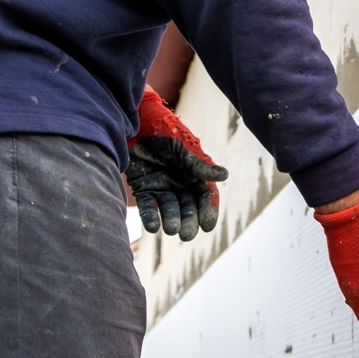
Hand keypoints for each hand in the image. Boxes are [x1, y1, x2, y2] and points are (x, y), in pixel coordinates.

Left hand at [126, 87, 228, 241]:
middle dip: (189, 221)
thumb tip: (224, 175)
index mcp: (195, 172)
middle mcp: (181, 182)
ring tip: (171, 229)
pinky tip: (153, 227)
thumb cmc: (162, 131)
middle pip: (189, 206)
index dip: (208, 211)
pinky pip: (149, 206)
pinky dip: (151, 217)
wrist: (133, 123)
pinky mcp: (144, 188)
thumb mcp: (182, 148)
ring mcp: (162, 186)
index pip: (206, 195)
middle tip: (186, 235)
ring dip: (171, 220)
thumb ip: (198, 164)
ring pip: (170, 209)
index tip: (207, 226)